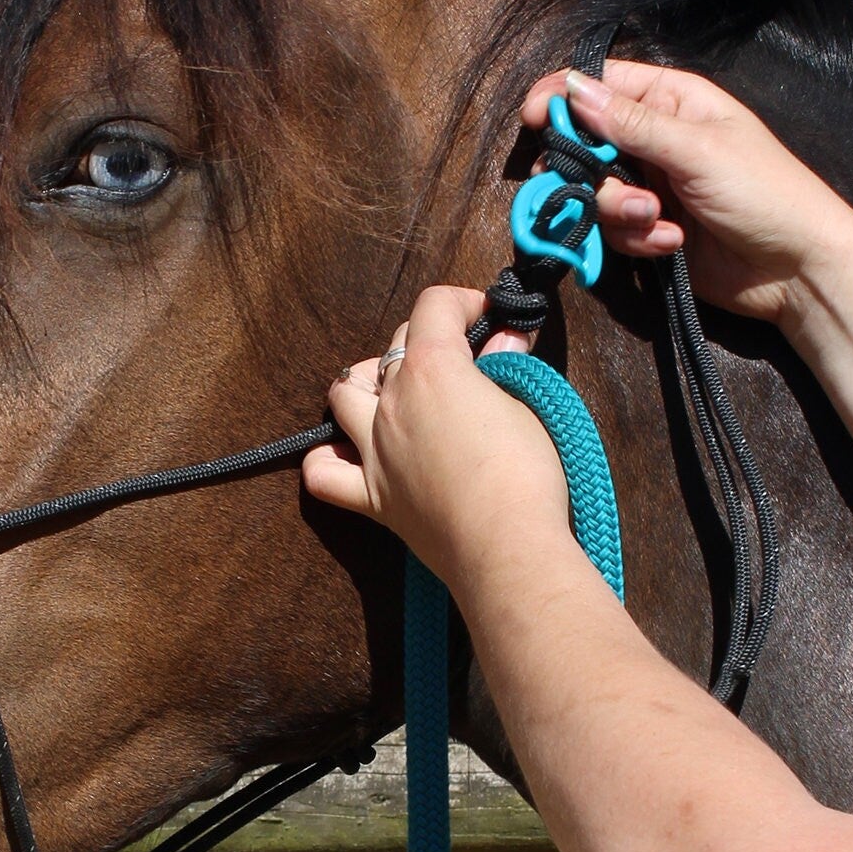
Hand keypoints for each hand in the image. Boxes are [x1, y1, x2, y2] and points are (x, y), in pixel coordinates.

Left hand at [302, 286, 573, 585]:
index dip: (464, 302)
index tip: (489, 319)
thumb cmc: (526, 475)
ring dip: (365, 384)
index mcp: (432, 370)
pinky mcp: (372, 498)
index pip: (433, 306)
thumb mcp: (528, 405)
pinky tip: (350, 454)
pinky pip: (324, 474)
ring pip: (343, 396)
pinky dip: (328, 458)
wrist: (509, 548)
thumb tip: (505, 339)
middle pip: (393, 347)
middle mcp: (392, 403)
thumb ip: (507, 368)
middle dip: (429, 339)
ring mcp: (374, 450)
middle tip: (468, 360)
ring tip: (395, 392)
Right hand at [521, 60, 852, 330]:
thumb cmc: (765, 192)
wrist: (798, 268)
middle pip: (586, 142)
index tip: (534, 119)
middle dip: (587, 170)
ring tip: (655, 220)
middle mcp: (657, 139)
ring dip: (617, 211)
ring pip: (595, 191)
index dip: (564, 98)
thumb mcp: (696, 149)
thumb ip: (631, 123)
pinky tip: (673, 244)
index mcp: (674, 101)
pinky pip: (615, 230)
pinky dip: (637, 239)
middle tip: (590, 188)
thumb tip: (574, 89)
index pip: (602, 84)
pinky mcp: (652, 228)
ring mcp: (652, 185)